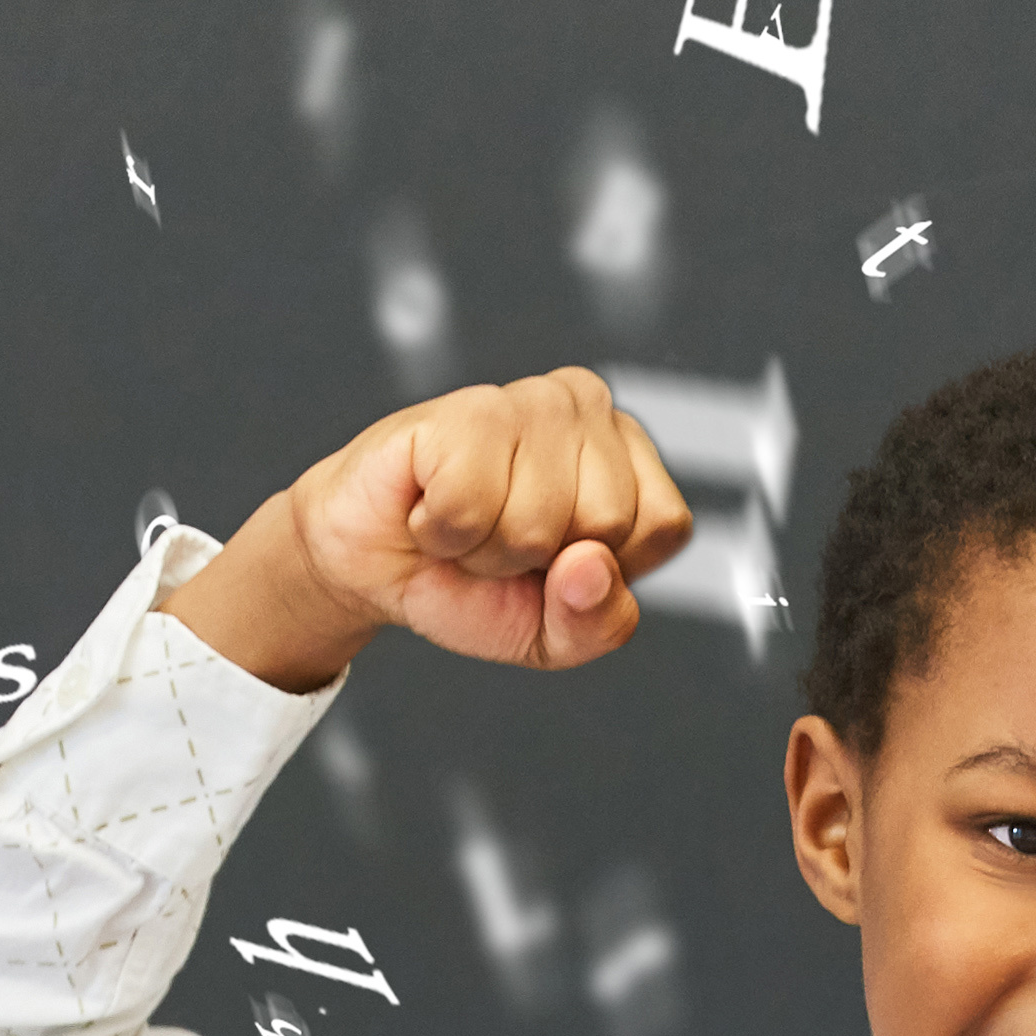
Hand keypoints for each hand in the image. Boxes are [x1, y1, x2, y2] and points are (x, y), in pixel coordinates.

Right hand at [161, 369, 693, 690]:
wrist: (371, 567)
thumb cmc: (470, 585)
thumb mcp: (554, 636)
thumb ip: (600, 622)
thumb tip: (591, 567)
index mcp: (628, 455)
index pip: (663, 525)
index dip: (601, 570)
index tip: (554, 562)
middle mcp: (587, 408)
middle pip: (606, 522)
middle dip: (540, 561)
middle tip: (498, 542)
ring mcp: (528, 399)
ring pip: (539, 521)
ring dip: (486, 550)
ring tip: (464, 525)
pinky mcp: (465, 408)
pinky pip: (471, 507)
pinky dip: (442, 532)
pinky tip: (429, 505)